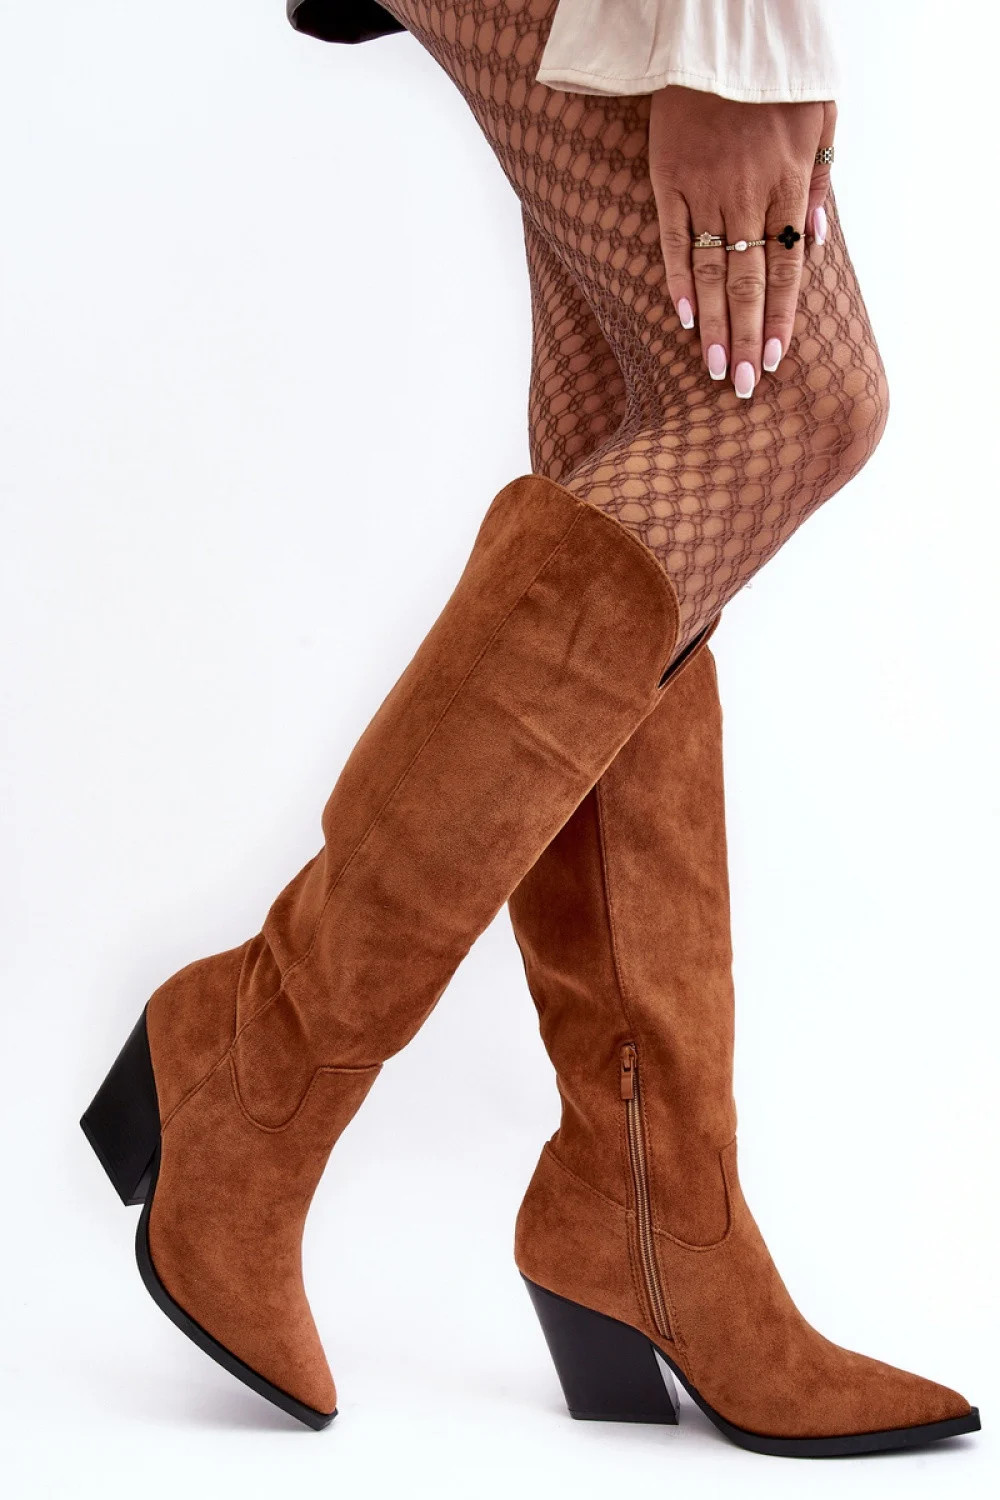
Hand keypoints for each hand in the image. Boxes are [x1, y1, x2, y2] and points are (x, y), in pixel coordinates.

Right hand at [649, 86, 835, 396]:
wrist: (720, 30)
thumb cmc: (775, 76)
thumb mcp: (821, 116)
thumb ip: (821, 182)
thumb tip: (817, 242)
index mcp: (789, 181)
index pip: (787, 267)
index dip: (782, 317)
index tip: (777, 360)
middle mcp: (747, 193)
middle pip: (748, 281)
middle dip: (748, 338)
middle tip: (744, 388)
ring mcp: (704, 188)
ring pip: (709, 270)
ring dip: (714, 326)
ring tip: (715, 370)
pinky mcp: (668, 179)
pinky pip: (670, 239)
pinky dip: (676, 281)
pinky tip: (683, 320)